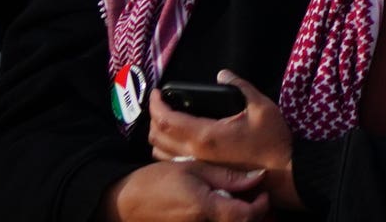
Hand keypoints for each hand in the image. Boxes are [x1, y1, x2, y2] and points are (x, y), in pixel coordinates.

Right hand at [104, 160, 270, 221]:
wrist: (123, 202)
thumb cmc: (156, 181)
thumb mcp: (192, 168)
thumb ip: (226, 176)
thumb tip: (258, 178)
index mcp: (205, 208)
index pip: (246, 216)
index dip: (261, 206)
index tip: (263, 193)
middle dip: (252, 214)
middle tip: (254, 197)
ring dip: (237, 218)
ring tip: (238, 202)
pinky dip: (222, 219)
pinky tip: (221, 208)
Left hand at [146, 70, 295, 201]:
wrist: (280, 173)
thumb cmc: (271, 140)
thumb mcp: (262, 107)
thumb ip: (241, 87)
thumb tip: (222, 75)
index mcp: (204, 135)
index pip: (166, 120)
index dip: (156, 104)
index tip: (157, 92)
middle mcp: (193, 153)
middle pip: (156, 136)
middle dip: (153, 117)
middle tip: (162, 103)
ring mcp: (195, 165)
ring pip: (159, 152)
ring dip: (157, 134)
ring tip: (167, 120)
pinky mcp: (200, 171)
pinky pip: (170, 160)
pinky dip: (165, 148)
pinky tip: (178, 138)